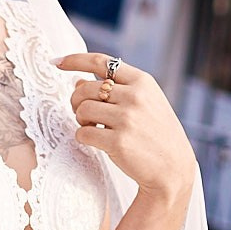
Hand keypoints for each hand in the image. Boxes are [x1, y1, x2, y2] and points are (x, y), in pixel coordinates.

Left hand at [59, 53, 193, 200]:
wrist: (173, 169)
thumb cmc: (156, 134)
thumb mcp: (146, 103)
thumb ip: (117, 89)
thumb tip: (77, 81)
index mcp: (142, 82)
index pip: (102, 61)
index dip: (75, 60)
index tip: (57, 63)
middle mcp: (135, 96)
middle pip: (85, 88)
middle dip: (77, 101)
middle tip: (84, 114)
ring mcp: (127, 119)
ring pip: (81, 109)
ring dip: (81, 120)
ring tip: (93, 127)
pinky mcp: (117, 142)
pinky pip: (82, 133)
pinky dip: (84, 137)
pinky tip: (97, 141)